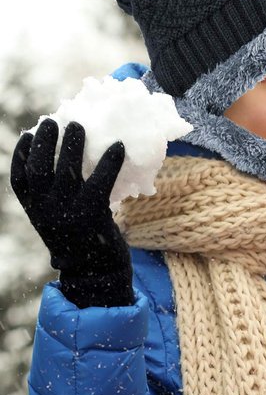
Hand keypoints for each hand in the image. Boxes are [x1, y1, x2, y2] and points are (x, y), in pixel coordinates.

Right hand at [10, 118, 133, 307]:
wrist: (96, 274)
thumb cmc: (82, 239)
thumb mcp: (59, 219)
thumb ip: (57, 197)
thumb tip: (69, 160)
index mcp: (35, 212)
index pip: (19, 180)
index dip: (21, 155)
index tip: (28, 134)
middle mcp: (45, 212)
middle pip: (39, 170)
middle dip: (45, 143)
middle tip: (53, 121)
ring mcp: (67, 213)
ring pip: (65, 172)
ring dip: (71, 146)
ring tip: (77, 125)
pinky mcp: (92, 215)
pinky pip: (100, 182)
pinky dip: (109, 162)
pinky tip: (118, 146)